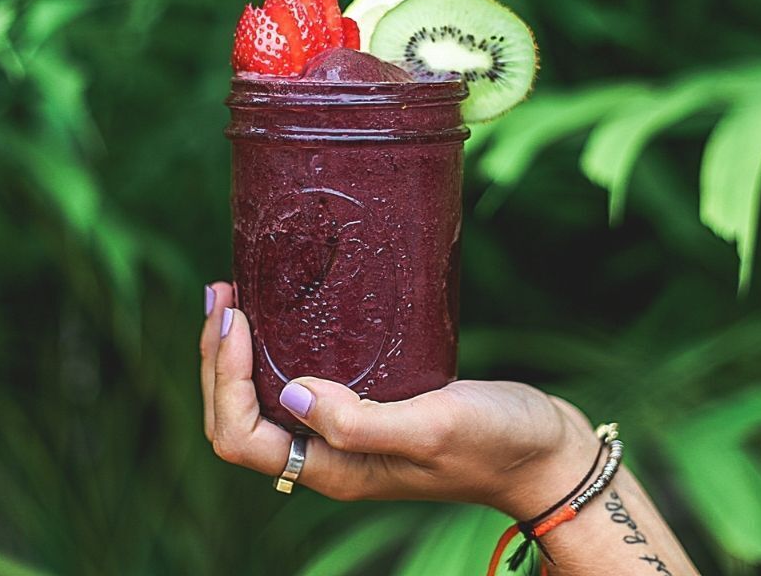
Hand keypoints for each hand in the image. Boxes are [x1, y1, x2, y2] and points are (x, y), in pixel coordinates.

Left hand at [200, 281, 600, 516]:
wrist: (543, 451)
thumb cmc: (497, 442)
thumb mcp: (433, 426)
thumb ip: (361, 421)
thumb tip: (292, 393)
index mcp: (333, 469)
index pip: (241, 437)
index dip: (224, 379)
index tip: (237, 318)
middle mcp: (328, 456)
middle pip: (238, 417)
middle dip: (217, 358)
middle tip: (222, 291)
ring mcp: (344, 434)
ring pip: (262, 400)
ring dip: (236, 353)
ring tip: (234, 297)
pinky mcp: (364, 408)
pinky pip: (298, 383)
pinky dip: (274, 349)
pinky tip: (283, 313)